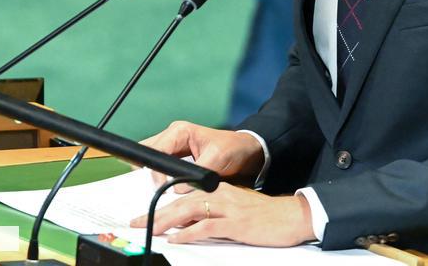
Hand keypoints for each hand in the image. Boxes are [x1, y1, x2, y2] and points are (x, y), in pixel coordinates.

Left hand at [130, 183, 314, 245]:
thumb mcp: (234, 211)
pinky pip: (206, 226)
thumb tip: (185, 224)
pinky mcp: (236, 223)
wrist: (292, 216)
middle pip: (181, 202)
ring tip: (149, 229)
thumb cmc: (264, 216)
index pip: (185, 195)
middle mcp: (221, 195)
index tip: (144, 214)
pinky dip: (188, 232)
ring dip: (166, 221)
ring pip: (189, 211)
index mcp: (220, 190)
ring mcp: (228, 208)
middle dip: (156, 213)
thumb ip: (211, 214)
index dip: (162, 204)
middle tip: (136, 222)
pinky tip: (176, 237)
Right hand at [140, 121, 264, 188]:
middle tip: (161, 192)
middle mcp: (172, 137)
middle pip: (147, 155)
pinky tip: (168, 192)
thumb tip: (177, 189)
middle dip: (150, 174)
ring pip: (150, 163)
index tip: (162, 188)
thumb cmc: (234, 150)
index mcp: (180, 131)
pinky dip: (160, 181)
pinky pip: (159, 170)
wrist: (246, 153)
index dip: (156, 171)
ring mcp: (172, 148)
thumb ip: (197, 173)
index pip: (156, 151)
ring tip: (164, 193)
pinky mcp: (174, 160)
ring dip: (154, 178)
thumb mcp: (218, 159)